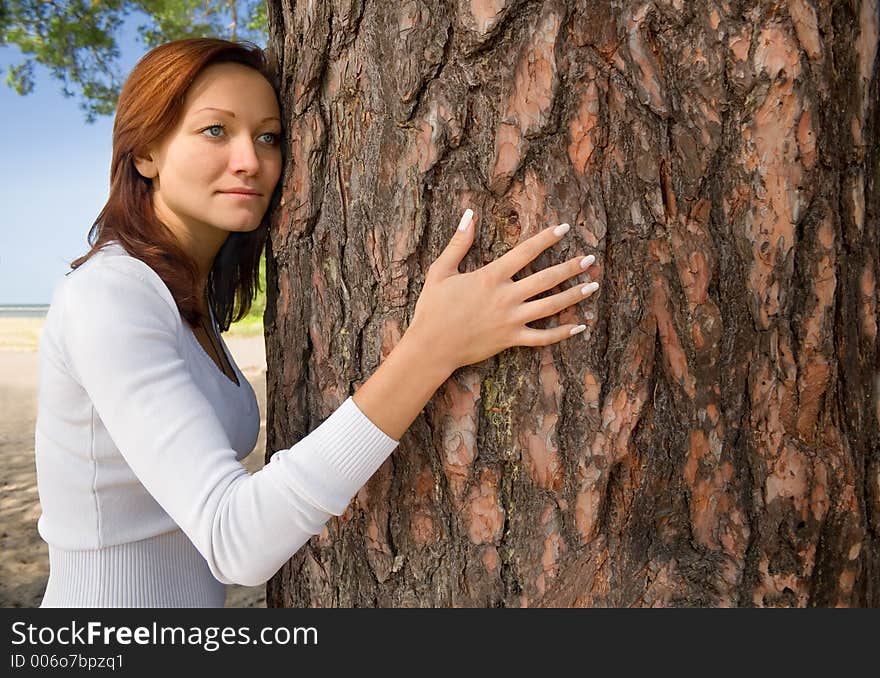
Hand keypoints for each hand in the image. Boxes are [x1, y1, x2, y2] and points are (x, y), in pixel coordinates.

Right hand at [408, 208, 599, 372]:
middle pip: (547, 278)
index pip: (525, 252)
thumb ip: (458, 242)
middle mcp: (506, 297)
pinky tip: (581, 326)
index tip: (564, 229)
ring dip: (574, 295)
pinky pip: (543, 338)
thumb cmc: (432, 309)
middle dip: (571, 267)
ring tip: (593, 285)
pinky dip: (563, 333)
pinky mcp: (511, 340)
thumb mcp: (440, 271)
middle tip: (590, 258)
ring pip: (551, 306)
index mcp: (491, 277)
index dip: (546, 238)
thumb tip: (468, 214)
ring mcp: (511, 320)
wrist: (431, 347)